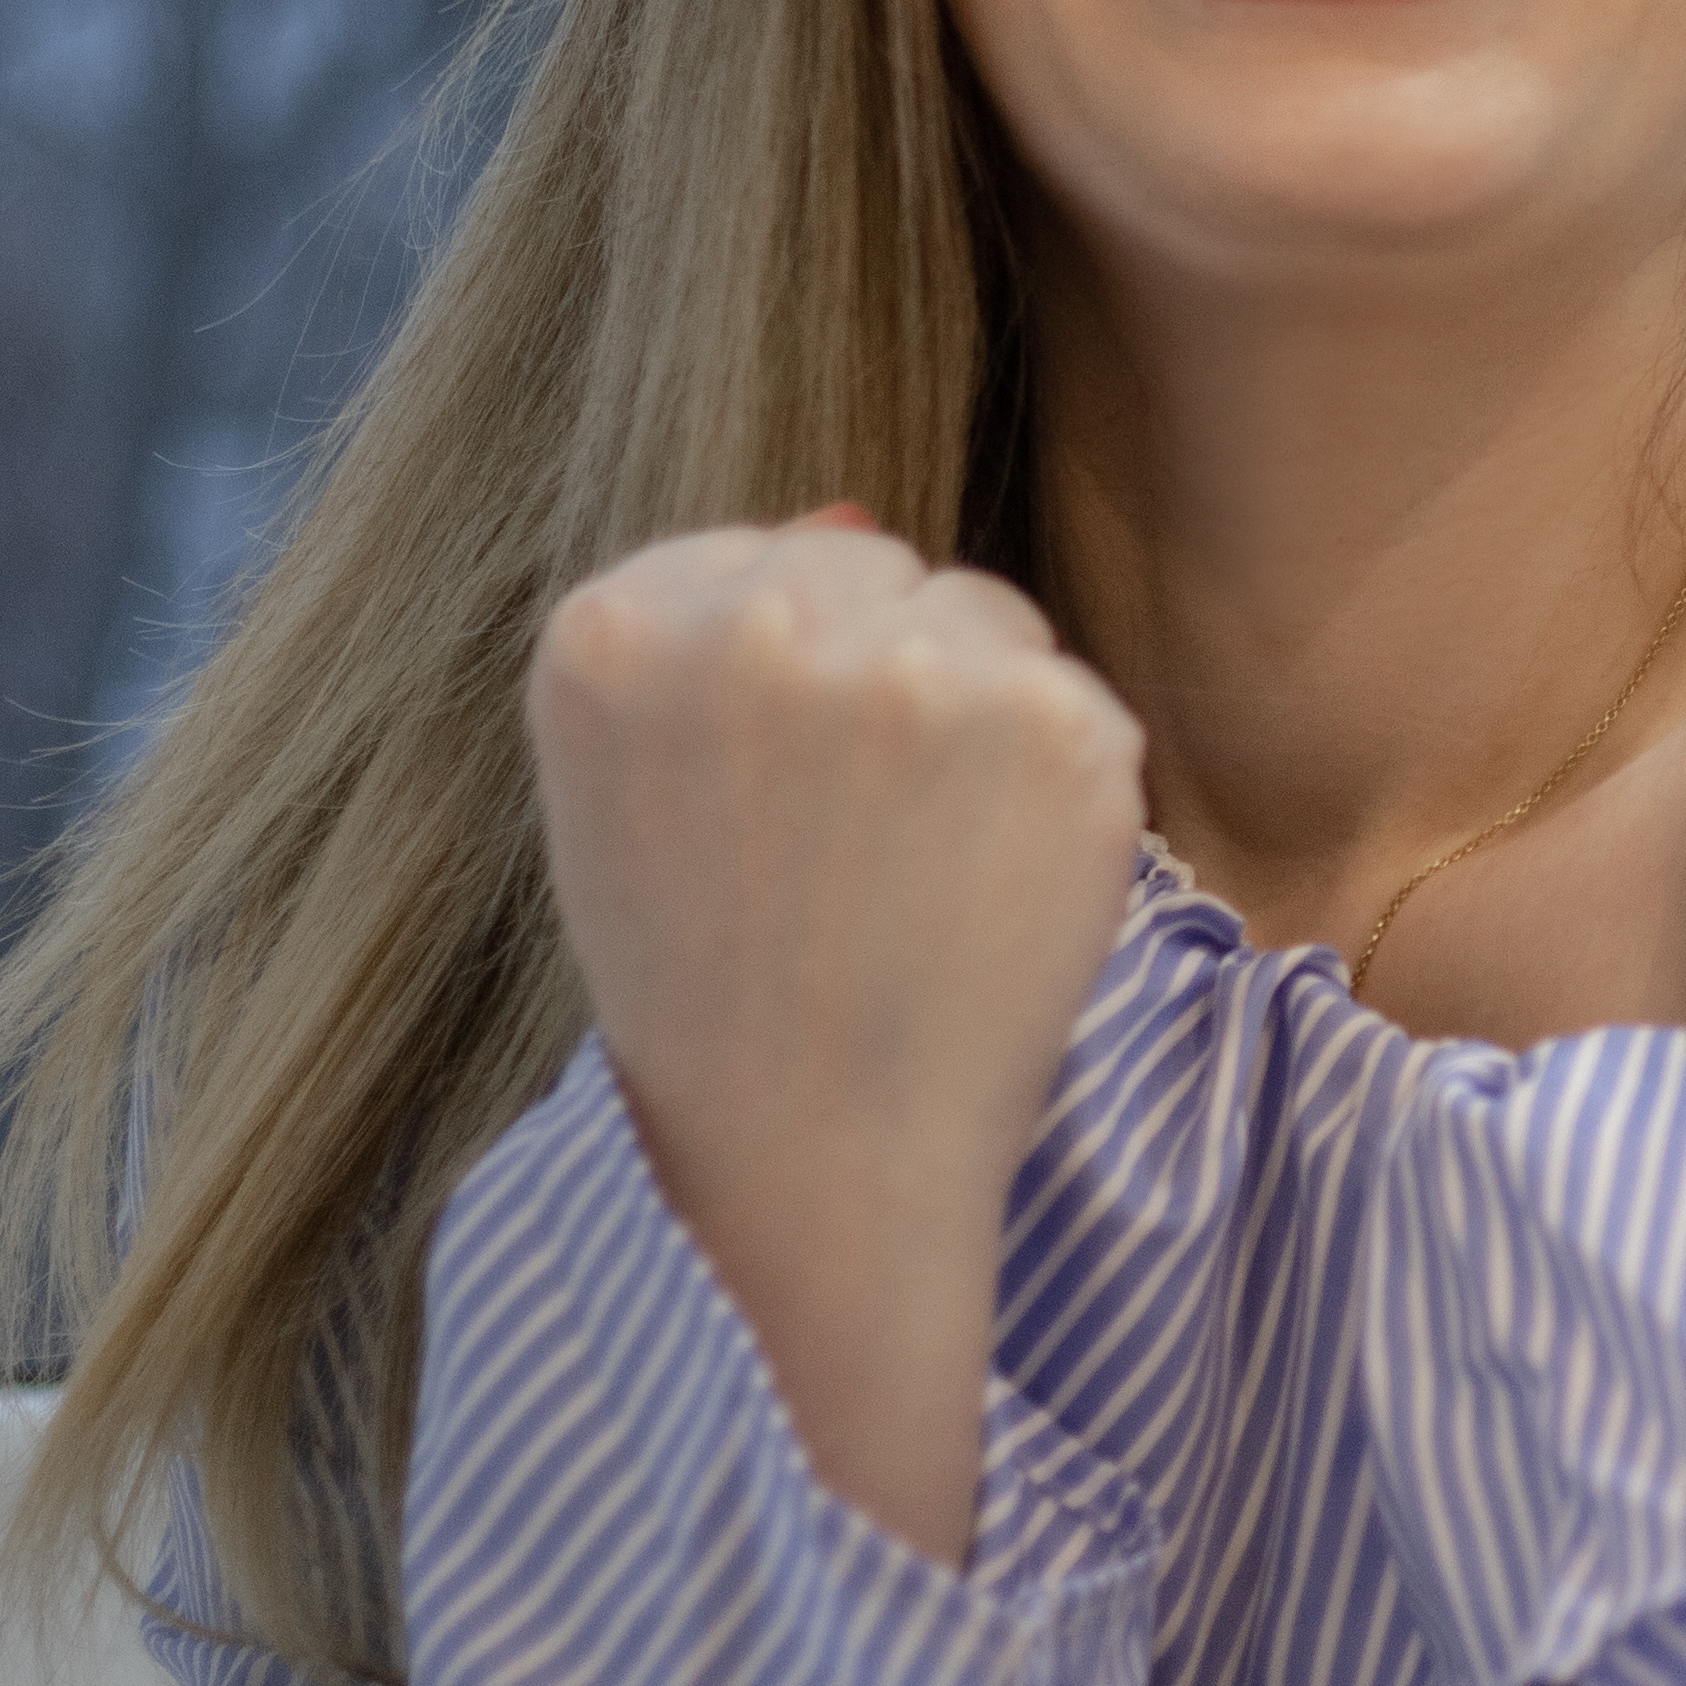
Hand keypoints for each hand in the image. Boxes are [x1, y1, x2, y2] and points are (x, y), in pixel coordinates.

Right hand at [523, 509, 1143, 1556]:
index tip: (776, 805)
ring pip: (986, 621)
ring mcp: (910, 673)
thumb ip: (713, 643)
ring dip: (981, 722)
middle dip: (887, 680)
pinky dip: (1063, 795)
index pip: (763, 559)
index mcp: (608, 632)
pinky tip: (993, 894)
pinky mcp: (1054, 726)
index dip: (791, 685)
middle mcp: (752, 629)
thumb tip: (855, 515)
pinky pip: (1076, 706)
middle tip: (855, 853)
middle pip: (881, 569)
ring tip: (917, 873)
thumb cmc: (717, 997)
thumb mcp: (638, 801)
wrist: (813, 1170)